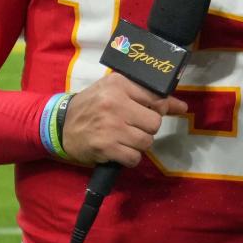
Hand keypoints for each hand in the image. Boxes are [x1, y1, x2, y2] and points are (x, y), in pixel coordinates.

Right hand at [60, 72, 187, 166]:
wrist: (60, 125)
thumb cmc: (92, 106)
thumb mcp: (116, 92)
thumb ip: (149, 97)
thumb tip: (182, 107)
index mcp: (118, 84)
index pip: (157, 97)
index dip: (160, 108)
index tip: (158, 111)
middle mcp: (115, 102)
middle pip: (155, 122)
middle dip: (147, 128)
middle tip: (132, 127)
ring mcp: (111, 126)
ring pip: (147, 141)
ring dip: (138, 144)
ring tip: (123, 138)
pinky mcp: (106, 147)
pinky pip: (134, 158)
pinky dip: (129, 158)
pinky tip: (118, 150)